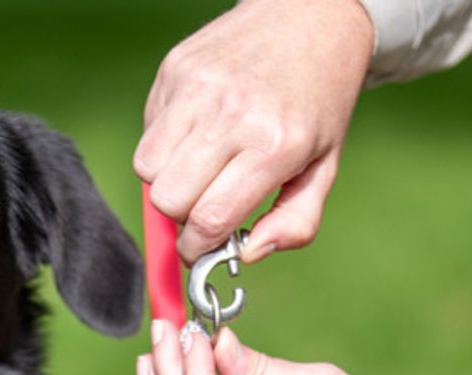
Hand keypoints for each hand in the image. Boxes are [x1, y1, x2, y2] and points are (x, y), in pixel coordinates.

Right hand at [135, 0, 373, 263]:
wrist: (311, 15)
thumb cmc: (318, 98)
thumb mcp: (324, 166)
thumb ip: (295, 222)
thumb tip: (249, 254)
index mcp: (275, 145)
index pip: (209, 219)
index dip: (196, 248)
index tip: (199, 249)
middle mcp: (233, 115)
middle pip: (168, 200)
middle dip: (180, 216)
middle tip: (200, 206)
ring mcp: (198, 88)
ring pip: (147, 169)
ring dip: (166, 181)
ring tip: (196, 168)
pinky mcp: (175, 70)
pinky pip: (148, 131)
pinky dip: (163, 145)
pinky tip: (194, 131)